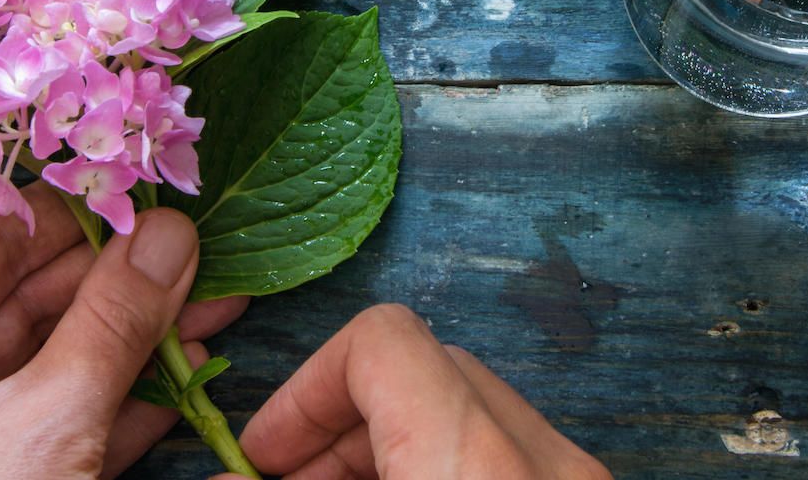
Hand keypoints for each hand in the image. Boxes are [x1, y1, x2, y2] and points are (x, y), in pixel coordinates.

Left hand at [0, 184, 246, 479]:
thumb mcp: (48, 423)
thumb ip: (113, 323)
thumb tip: (170, 233)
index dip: (66, 214)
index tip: (145, 189)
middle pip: (25, 304)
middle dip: (121, 279)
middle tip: (200, 250)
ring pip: (54, 366)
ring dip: (136, 339)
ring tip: (217, 306)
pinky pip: (61, 423)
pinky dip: (123, 401)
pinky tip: (188, 375)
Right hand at [214, 304, 611, 479]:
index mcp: (478, 464)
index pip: (383, 340)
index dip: (303, 390)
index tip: (259, 458)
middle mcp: (548, 461)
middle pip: (425, 374)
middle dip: (338, 425)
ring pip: (468, 418)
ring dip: (386, 450)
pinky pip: (505, 463)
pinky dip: (440, 473)